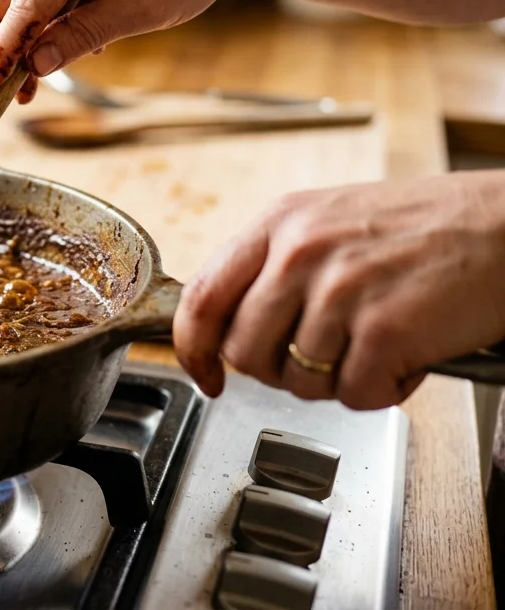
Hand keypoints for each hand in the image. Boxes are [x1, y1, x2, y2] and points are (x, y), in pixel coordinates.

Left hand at [173, 172, 504, 409]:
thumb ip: (274, 264)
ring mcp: (340, 291)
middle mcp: (300, 253)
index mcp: (279, 223)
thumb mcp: (327, 222)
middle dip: (276, 371)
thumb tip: (229, 322)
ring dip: (336, 380)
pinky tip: (405, 356)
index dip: (193, 349)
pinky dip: (382, 389)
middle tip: (320, 357)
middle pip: (244, 352)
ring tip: (373, 345)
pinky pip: (354, 395)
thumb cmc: (423, 226)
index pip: (202, 298)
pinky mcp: (385, 329)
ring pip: (297, 381)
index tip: (204, 374)